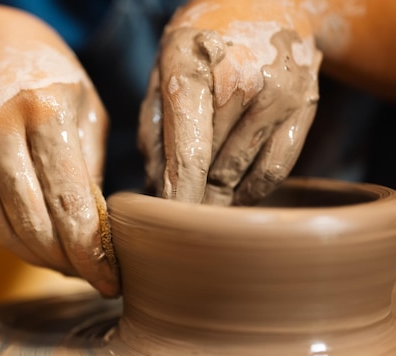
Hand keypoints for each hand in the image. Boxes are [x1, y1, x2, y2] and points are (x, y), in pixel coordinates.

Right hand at [0, 41, 118, 296]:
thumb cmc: (53, 78)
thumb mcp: (88, 110)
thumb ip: (90, 170)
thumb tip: (98, 233)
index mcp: (47, 110)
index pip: (70, 202)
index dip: (90, 252)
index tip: (111, 280)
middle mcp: (2, 127)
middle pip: (33, 224)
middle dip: (66, 264)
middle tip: (94, 279)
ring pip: (5, 228)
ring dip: (40, 259)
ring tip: (70, 268)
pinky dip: (18, 240)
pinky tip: (43, 247)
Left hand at [139, 1, 320, 204]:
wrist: (266, 1)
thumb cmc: (202, 40)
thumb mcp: (162, 70)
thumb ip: (154, 129)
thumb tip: (157, 188)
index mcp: (194, 66)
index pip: (189, 151)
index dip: (180, 197)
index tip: (171, 227)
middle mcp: (243, 79)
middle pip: (213, 169)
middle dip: (192, 197)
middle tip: (179, 210)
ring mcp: (281, 93)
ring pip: (242, 175)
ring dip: (219, 194)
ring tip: (203, 191)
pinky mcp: (306, 106)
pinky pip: (274, 170)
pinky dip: (249, 189)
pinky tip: (232, 187)